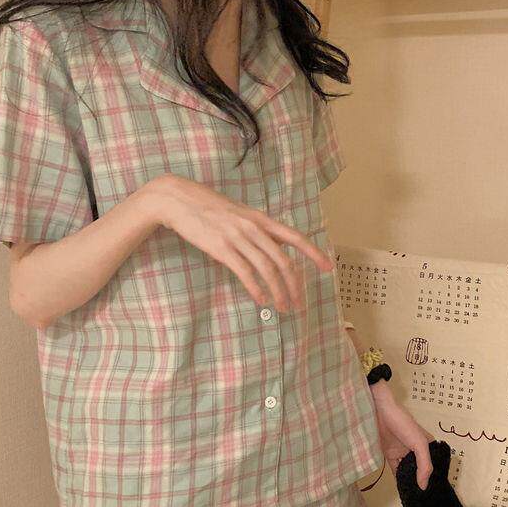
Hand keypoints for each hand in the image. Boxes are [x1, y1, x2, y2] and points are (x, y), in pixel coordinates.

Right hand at [142, 173, 333, 311]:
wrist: (179, 199)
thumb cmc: (209, 208)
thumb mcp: (239, 214)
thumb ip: (257, 230)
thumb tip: (272, 248)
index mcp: (261, 219)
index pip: (295, 237)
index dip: (314, 253)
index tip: (328, 268)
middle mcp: (254, 228)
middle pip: (284, 261)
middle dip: (295, 285)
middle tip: (299, 303)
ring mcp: (238, 237)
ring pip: (267, 269)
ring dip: (278, 292)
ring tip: (283, 307)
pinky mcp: (221, 248)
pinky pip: (245, 272)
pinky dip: (256, 288)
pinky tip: (261, 300)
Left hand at [370, 381, 433, 488]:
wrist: (381, 412)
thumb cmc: (404, 425)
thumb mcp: (419, 444)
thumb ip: (424, 466)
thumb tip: (423, 486)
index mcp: (427, 445)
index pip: (433, 463)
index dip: (435, 476)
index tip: (436, 491)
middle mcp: (415, 450)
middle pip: (420, 468)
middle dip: (421, 480)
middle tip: (424, 498)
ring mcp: (402, 451)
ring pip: (408, 470)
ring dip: (409, 480)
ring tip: (414, 496)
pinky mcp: (390, 453)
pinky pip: (396, 468)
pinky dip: (398, 477)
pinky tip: (402, 488)